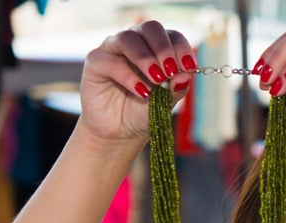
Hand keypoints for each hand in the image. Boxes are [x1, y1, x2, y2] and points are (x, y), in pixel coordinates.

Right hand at [79, 21, 196, 143]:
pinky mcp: (96, 62)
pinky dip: (128, 76)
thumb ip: (175, 89)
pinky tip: (141, 92)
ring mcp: (114, 50)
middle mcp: (136, 43)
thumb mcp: (164, 103)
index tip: (189, 66)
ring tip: (157, 79)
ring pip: (128, 39)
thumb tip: (187, 76)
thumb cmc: (143, 112)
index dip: (181, 48)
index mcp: (156, 48)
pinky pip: (110, 62)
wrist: (119, 131)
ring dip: (145, 58)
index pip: (171, 36)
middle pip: (150, 29)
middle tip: (171, 69)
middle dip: (163, 48)